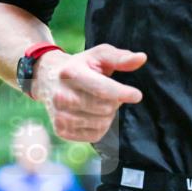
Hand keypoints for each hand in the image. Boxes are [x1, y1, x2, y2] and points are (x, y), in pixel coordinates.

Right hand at [32, 44, 146, 141]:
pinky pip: (95, 135)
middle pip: (105, 108)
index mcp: (71, 73)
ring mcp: (60, 115)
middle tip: (109, 94)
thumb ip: (120, 58)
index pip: (102, 89)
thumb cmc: (81, 66)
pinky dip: (101, 126)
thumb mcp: (98, 55)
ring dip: (108, 115)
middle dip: (114, 101)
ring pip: (101, 123)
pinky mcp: (62, 130)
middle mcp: (62, 96)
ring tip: (100, 103)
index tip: (137, 95)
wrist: (49, 80)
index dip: (123, 93)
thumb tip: (142, 58)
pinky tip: (94, 115)